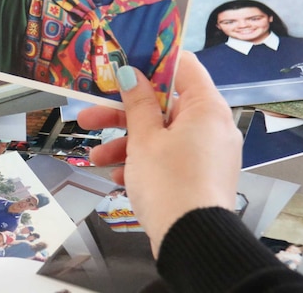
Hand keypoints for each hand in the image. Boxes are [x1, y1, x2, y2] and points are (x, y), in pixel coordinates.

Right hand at [77, 52, 241, 256]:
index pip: (184, 67)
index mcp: (206, 108)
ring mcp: (208, 153)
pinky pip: (168, 158)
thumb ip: (137, 103)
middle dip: (122, 113)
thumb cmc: (169, 182)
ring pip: (161, 135)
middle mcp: (212, 127)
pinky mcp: (200, 176)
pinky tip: (116, 176)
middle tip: (89, 114)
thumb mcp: (144, 139)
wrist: (192, 241)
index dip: (152, 61)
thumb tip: (131, 74)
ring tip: (94, 157)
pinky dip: (142, 162)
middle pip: (163, 105)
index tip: (124, 62)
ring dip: (125, 142)